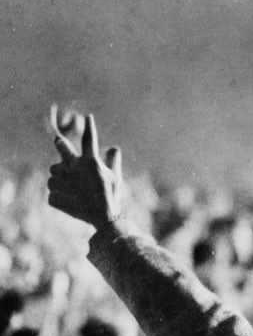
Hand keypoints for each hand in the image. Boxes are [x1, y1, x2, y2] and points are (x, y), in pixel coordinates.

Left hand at [47, 110, 124, 228]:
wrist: (104, 219)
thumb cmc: (112, 197)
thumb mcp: (116, 178)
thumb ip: (113, 162)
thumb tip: (114, 148)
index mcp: (91, 162)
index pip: (90, 140)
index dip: (90, 127)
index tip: (88, 117)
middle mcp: (75, 168)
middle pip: (63, 149)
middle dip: (60, 144)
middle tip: (58, 140)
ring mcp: (64, 181)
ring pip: (53, 176)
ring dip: (59, 181)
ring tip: (72, 192)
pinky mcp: (56, 195)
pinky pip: (52, 194)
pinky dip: (59, 199)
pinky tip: (70, 204)